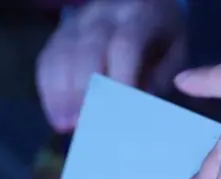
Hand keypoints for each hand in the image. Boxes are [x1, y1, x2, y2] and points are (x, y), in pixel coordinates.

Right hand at [36, 0, 185, 131]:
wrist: (144, 7)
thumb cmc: (160, 39)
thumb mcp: (173, 55)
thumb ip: (158, 79)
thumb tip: (136, 108)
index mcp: (139, 15)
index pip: (125, 44)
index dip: (119, 78)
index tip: (116, 113)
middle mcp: (104, 13)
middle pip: (87, 48)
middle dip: (83, 89)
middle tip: (81, 123)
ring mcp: (78, 22)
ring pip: (61, 53)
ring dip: (60, 93)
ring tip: (63, 124)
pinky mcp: (60, 34)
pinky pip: (47, 58)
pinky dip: (48, 89)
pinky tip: (55, 114)